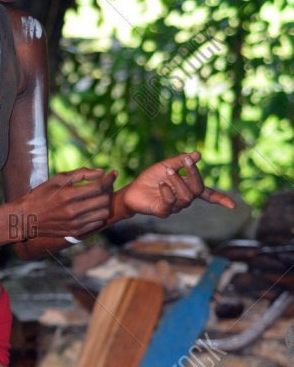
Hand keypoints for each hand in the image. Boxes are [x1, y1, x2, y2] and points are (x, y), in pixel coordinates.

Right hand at [20, 167, 116, 238]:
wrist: (27, 218)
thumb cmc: (41, 194)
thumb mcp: (57, 179)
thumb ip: (80, 174)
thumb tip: (101, 172)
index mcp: (68, 195)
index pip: (98, 186)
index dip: (109, 179)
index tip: (113, 173)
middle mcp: (73, 211)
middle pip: (104, 200)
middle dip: (109, 189)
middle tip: (107, 184)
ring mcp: (75, 224)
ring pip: (104, 213)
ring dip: (106, 203)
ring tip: (101, 196)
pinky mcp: (75, 233)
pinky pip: (97, 223)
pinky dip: (99, 214)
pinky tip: (94, 207)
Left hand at [118, 152, 235, 218]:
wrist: (131, 190)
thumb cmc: (150, 178)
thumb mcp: (166, 165)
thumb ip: (181, 161)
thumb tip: (197, 155)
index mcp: (187, 188)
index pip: (208, 195)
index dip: (220, 199)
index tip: (234, 206)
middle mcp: (184, 200)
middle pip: (197, 190)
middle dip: (192, 175)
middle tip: (181, 163)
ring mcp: (174, 207)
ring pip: (185, 196)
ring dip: (177, 181)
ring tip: (166, 172)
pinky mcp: (162, 212)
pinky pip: (170, 204)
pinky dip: (167, 192)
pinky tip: (161, 184)